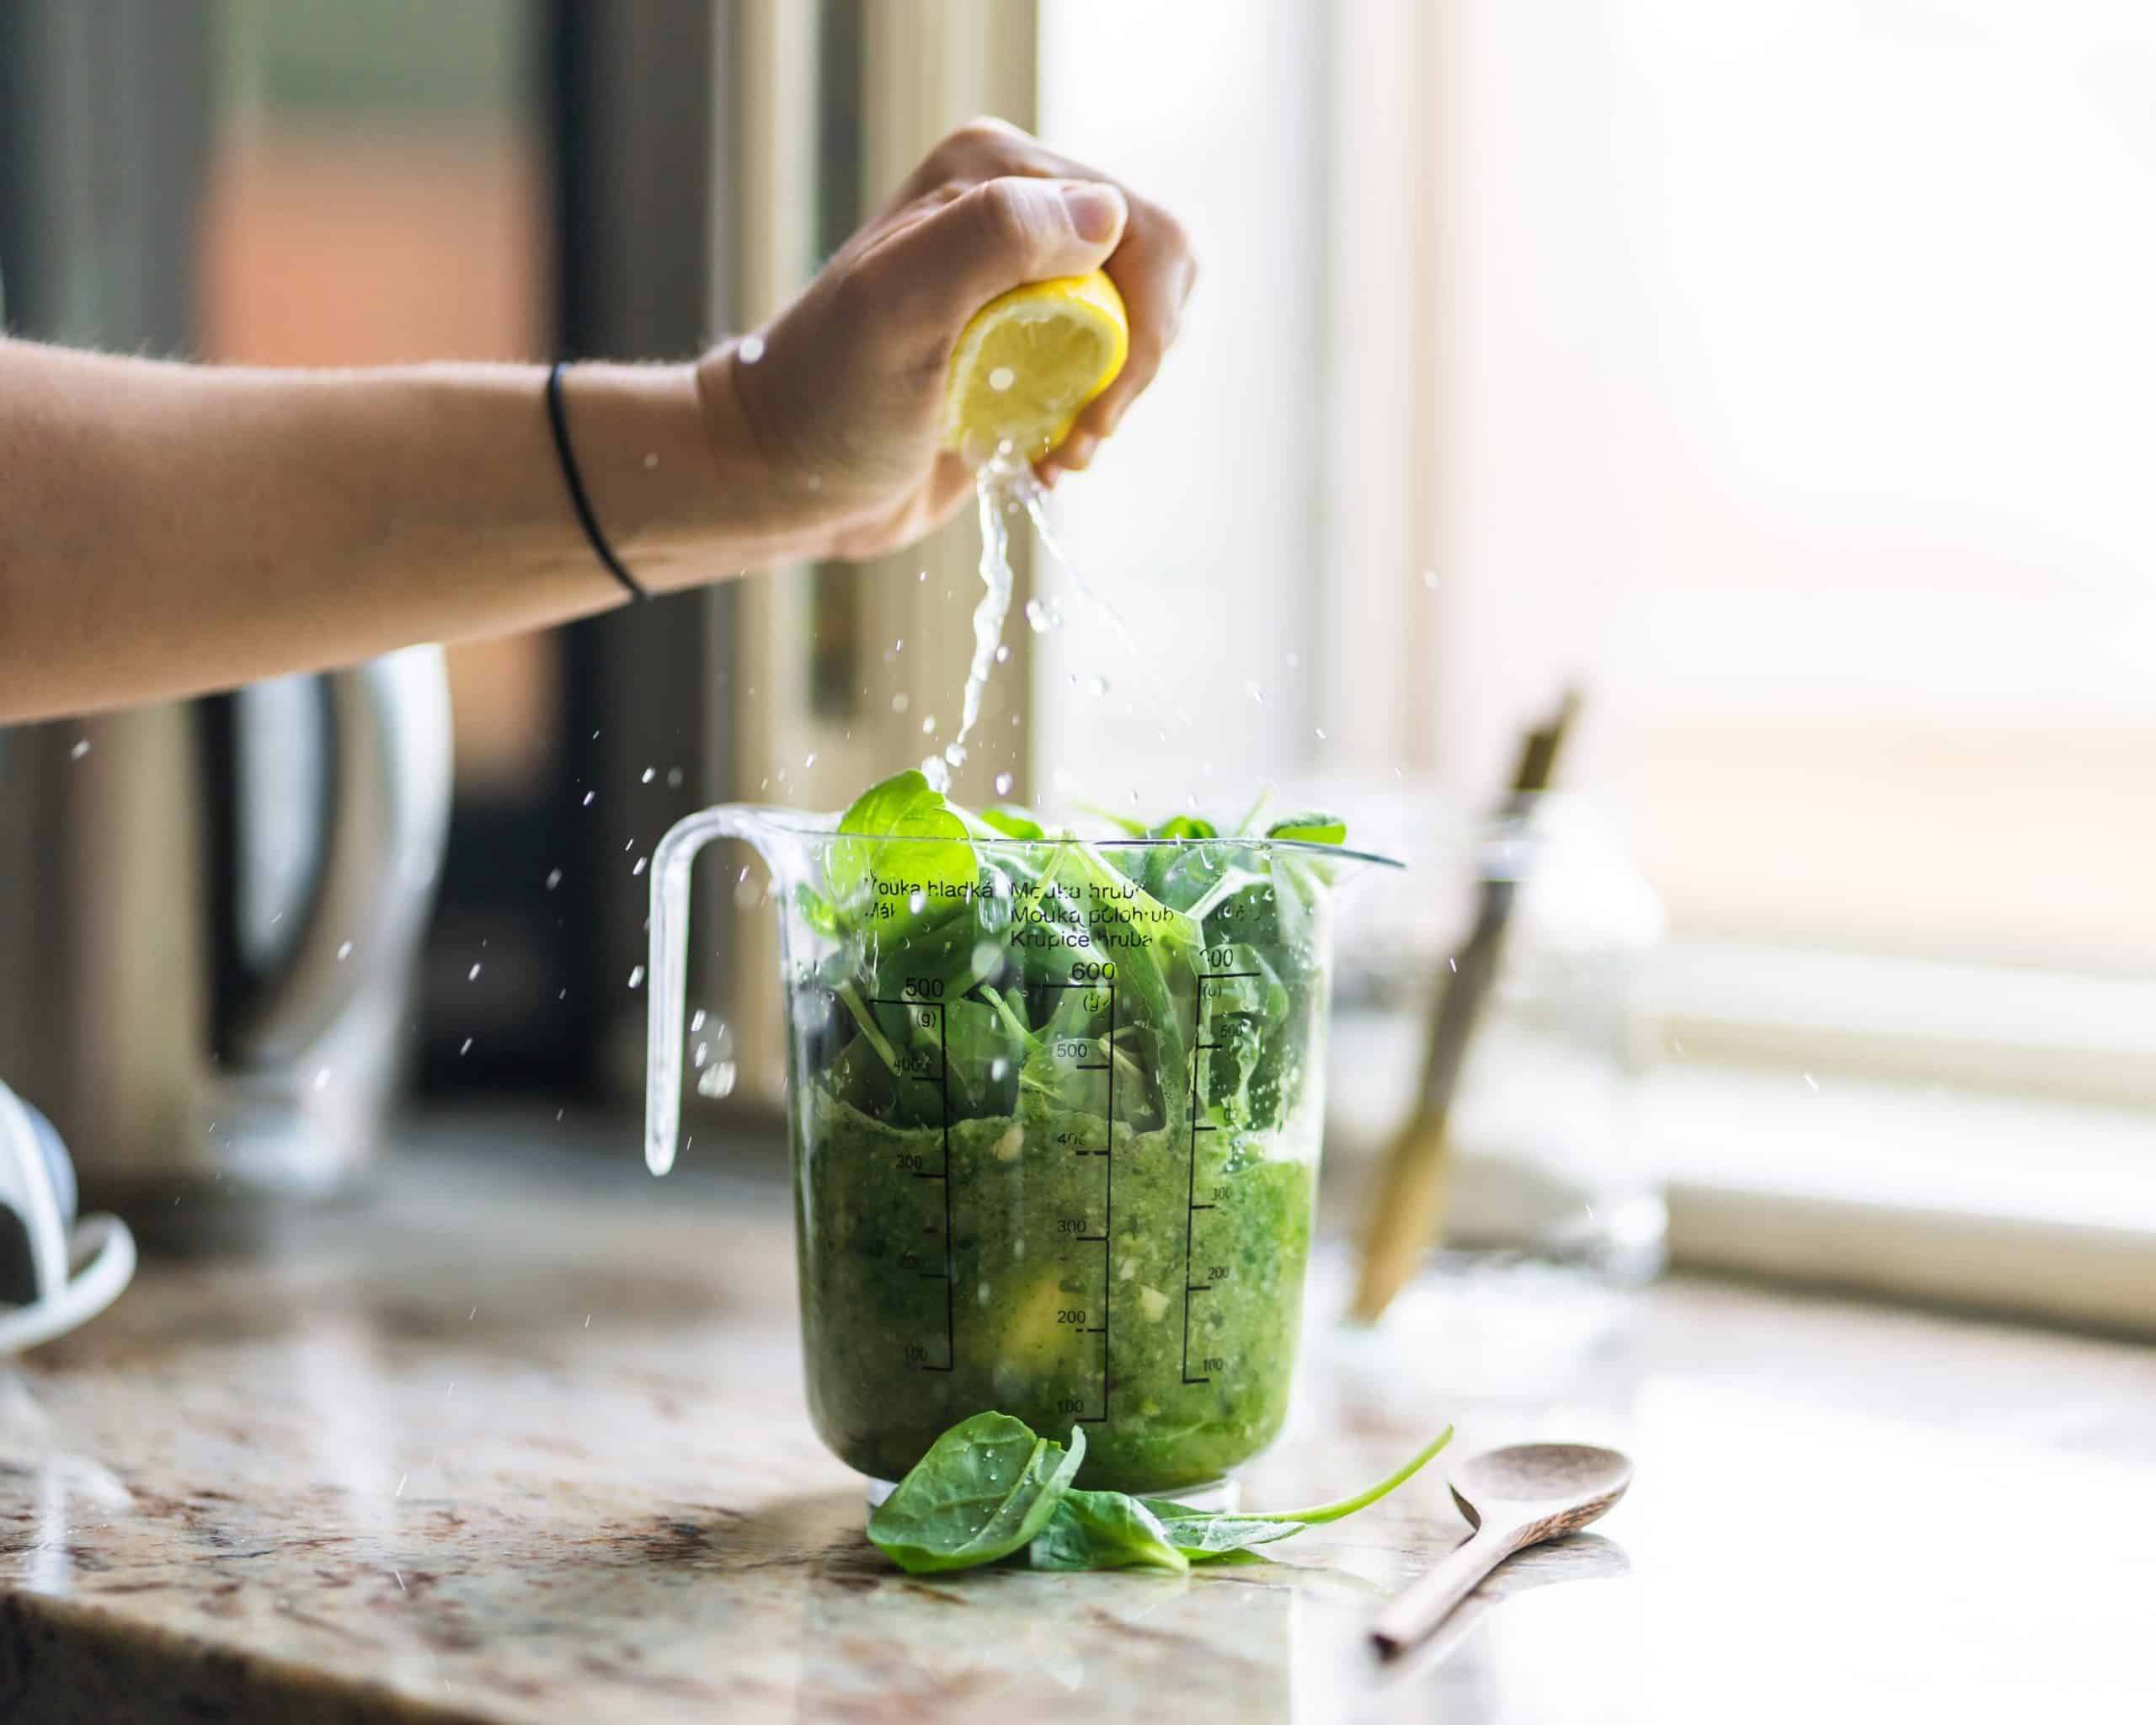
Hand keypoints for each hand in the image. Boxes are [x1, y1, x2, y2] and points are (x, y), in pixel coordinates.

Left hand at [695, 118, 1195, 562]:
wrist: (784, 478)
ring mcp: (1024, 279)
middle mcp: (1016, 210)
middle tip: (1081, 432)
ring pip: (1138, 326)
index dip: (1140, 324)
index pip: (1137, 227)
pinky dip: (1091, 424)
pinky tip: (1045, 458)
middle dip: (1134, 365)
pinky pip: (1106, 370)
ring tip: (1058, 450)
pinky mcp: (1026, 345)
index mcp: (995, 171)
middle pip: (1154, 275)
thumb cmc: (828, 397)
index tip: (1093, 406)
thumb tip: (1108, 214)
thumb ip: (994, 238)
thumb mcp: (898, 307)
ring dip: (1113, 402)